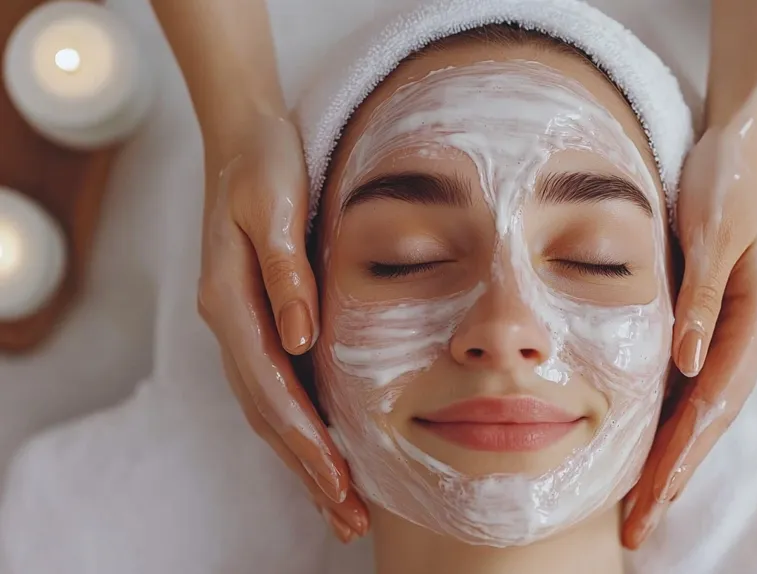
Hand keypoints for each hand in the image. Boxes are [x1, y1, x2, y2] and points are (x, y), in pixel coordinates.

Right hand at [198, 115, 367, 540]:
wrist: (242, 135)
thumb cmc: (263, 164)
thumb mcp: (273, 204)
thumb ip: (285, 271)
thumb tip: (300, 338)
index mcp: (229, 303)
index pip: (270, 389)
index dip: (305, 440)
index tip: (338, 481)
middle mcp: (231, 324)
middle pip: (268, 414)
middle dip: (309, 469)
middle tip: (347, 520)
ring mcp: (243, 325)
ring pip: (271, 409)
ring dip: (305, 459)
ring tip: (341, 505)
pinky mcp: (261, 319)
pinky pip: (279, 386)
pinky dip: (302, 425)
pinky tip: (329, 448)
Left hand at [622, 116, 756, 548]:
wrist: (743, 134)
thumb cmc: (728, 175)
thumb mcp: (713, 229)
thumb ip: (702, 298)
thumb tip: (688, 365)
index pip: (715, 402)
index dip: (682, 455)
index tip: (650, 501)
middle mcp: (756, 329)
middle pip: (712, 415)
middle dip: (675, 472)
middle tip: (637, 525)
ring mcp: (740, 323)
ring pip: (704, 402)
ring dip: (674, 450)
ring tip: (639, 500)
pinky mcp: (722, 312)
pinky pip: (697, 375)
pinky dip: (673, 412)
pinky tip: (649, 436)